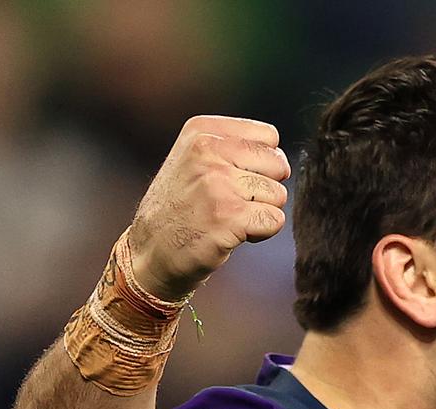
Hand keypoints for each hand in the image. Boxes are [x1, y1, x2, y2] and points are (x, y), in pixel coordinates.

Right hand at [127, 116, 290, 300]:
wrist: (151, 251)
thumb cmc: (183, 207)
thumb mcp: (194, 159)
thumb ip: (233, 146)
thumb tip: (283, 157)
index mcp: (202, 131)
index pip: (270, 137)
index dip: (263, 164)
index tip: (235, 179)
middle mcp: (208, 150)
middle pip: (278, 164)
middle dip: (265, 189)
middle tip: (233, 203)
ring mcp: (217, 183)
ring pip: (278, 194)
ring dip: (261, 212)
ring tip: (229, 218)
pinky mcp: (228, 216)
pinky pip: (275, 220)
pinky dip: (261, 233)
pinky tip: (233, 233)